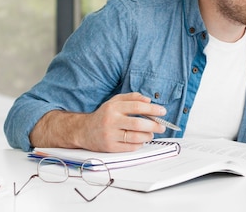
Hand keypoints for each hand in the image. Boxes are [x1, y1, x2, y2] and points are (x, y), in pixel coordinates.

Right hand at [30, 92, 167, 151]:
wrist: (83, 131)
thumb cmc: (104, 115)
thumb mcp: (115, 101)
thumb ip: (132, 97)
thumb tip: (149, 100)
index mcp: (113, 107)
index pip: (137, 107)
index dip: (153, 109)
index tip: (163, 112)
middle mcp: (111, 121)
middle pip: (138, 124)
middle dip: (154, 125)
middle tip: (162, 126)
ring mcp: (110, 135)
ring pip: (136, 137)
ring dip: (148, 136)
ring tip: (151, 133)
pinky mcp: (110, 147)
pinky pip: (131, 147)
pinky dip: (139, 144)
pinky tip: (140, 140)